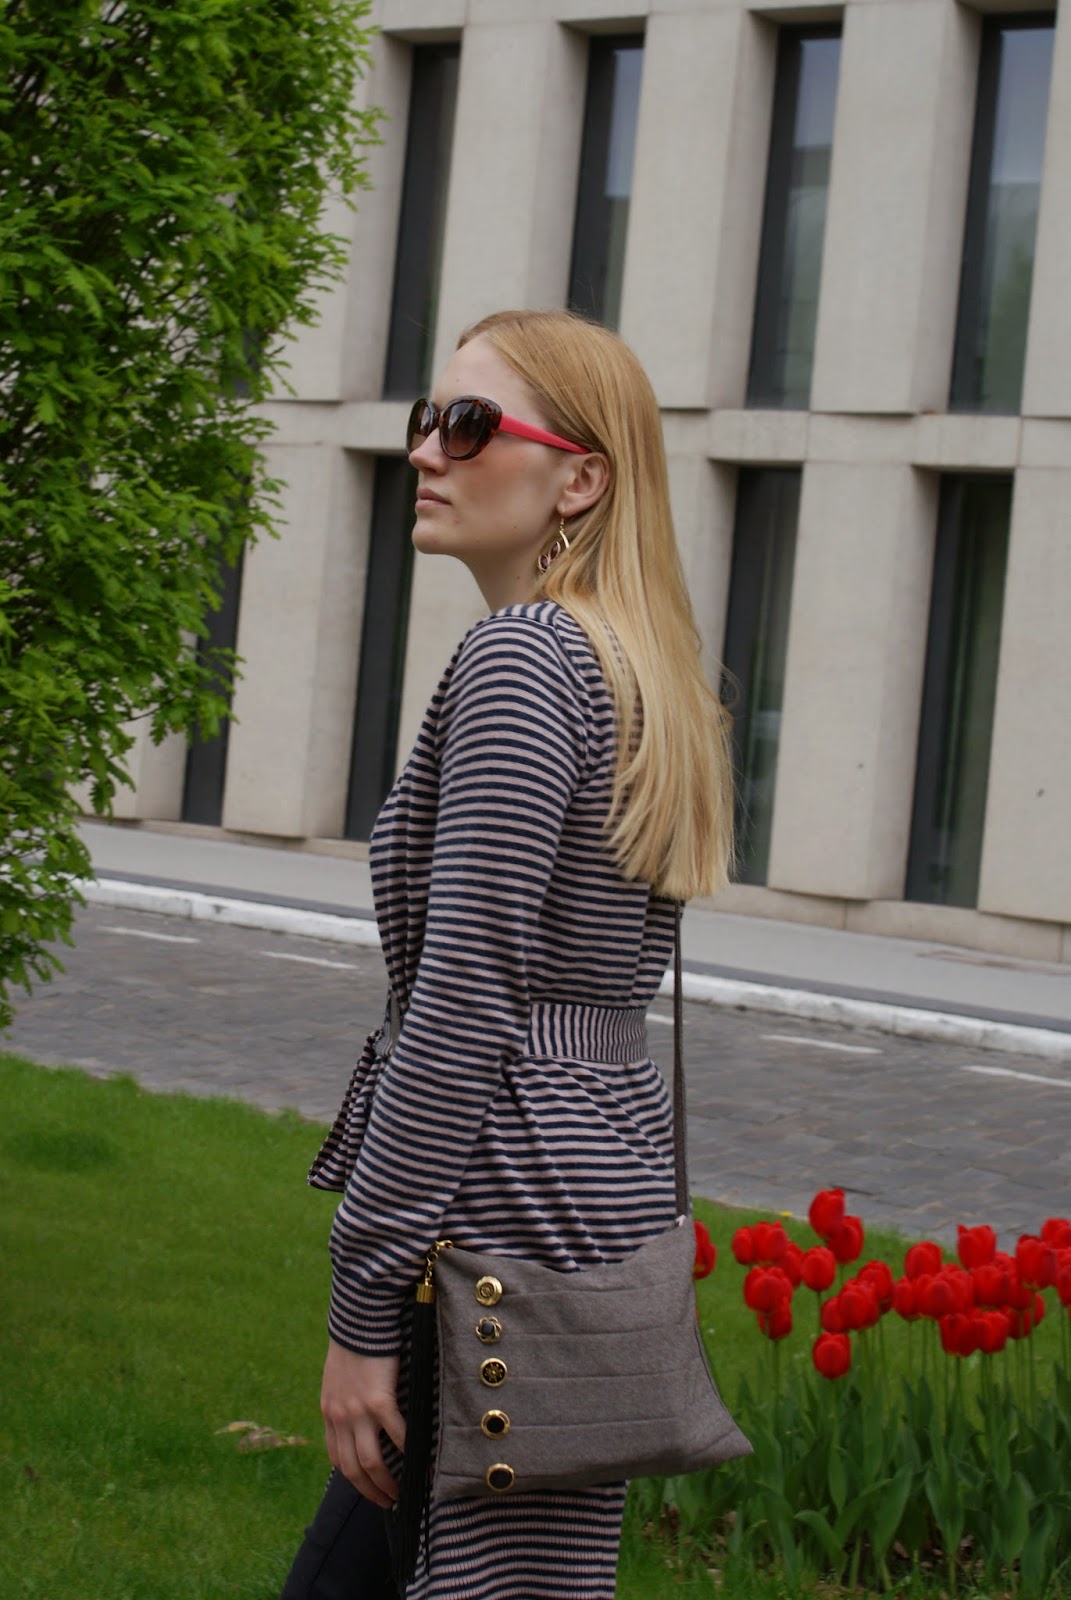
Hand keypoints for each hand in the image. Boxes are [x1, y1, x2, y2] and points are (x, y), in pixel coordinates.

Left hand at [320, 1339, 404, 1508]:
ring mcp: (358, 1412)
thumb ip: (346, 1398)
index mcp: (330, 1412)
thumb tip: (359, 1414)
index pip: (338, 1458)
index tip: (369, 1488)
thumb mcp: (339, 1376)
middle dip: (369, 1490)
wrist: (359, 1318)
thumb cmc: (355, 1341)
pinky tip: (419, 1459)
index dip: (353, 1479)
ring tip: (401, 1492)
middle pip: (352, 1468)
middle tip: (388, 1502)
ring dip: (386, 1482)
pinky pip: (395, 1436)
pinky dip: (407, 1452)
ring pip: (370, 1461)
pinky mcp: (379, 1401)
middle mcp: (339, 1417)